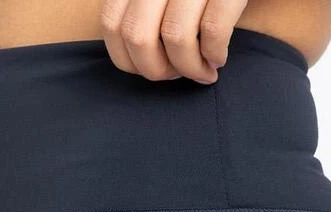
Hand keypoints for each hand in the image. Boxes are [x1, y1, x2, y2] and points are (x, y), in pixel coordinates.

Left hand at [100, 0, 248, 82]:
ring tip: (202, 71)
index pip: (112, 24)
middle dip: (156, 70)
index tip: (150, 68)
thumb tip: (136, 62)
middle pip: (138, 35)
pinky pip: (213, 29)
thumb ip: (143, 16)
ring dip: (188, 67)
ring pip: (174, 36)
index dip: (127, 58)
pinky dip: (214, 54)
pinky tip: (219, 59)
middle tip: (177, 75)